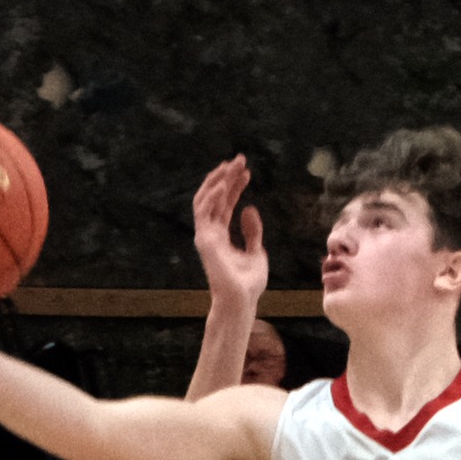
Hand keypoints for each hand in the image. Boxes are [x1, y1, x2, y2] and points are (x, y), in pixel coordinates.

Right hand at [192, 155, 267, 310]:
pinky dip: (212, 195)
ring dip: (218, 180)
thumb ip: (252, 232)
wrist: (241, 300)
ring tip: (232, 165)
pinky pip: (203, 211)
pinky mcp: (204, 239)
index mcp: (221, 235)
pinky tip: (225, 182)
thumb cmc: (248, 283)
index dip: (235, 186)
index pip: (226, 204)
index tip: (247, 171)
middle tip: (240, 159)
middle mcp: (210, 232)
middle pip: (215, 197)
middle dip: (226, 177)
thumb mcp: (257, 252)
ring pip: (206, 199)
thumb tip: (249, 208)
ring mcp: (205, 235)